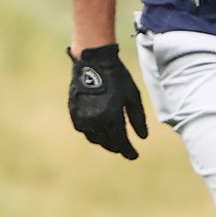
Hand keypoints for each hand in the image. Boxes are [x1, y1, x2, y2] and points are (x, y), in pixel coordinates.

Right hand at [67, 44, 147, 159]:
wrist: (93, 61)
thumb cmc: (117, 77)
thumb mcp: (133, 96)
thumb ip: (138, 119)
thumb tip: (142, 138)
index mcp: (111, 117)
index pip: (121, 142)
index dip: (129, 151)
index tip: (135, 155)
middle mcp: (94, 120)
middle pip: (107, 143)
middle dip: (117, 147)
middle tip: (125, 148)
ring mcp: (81, 117)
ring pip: (94, 138)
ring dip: (104, 141)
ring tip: (113, 140)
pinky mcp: (73, 112)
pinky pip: (83, 130)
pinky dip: (92, 132)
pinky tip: (98, 130)